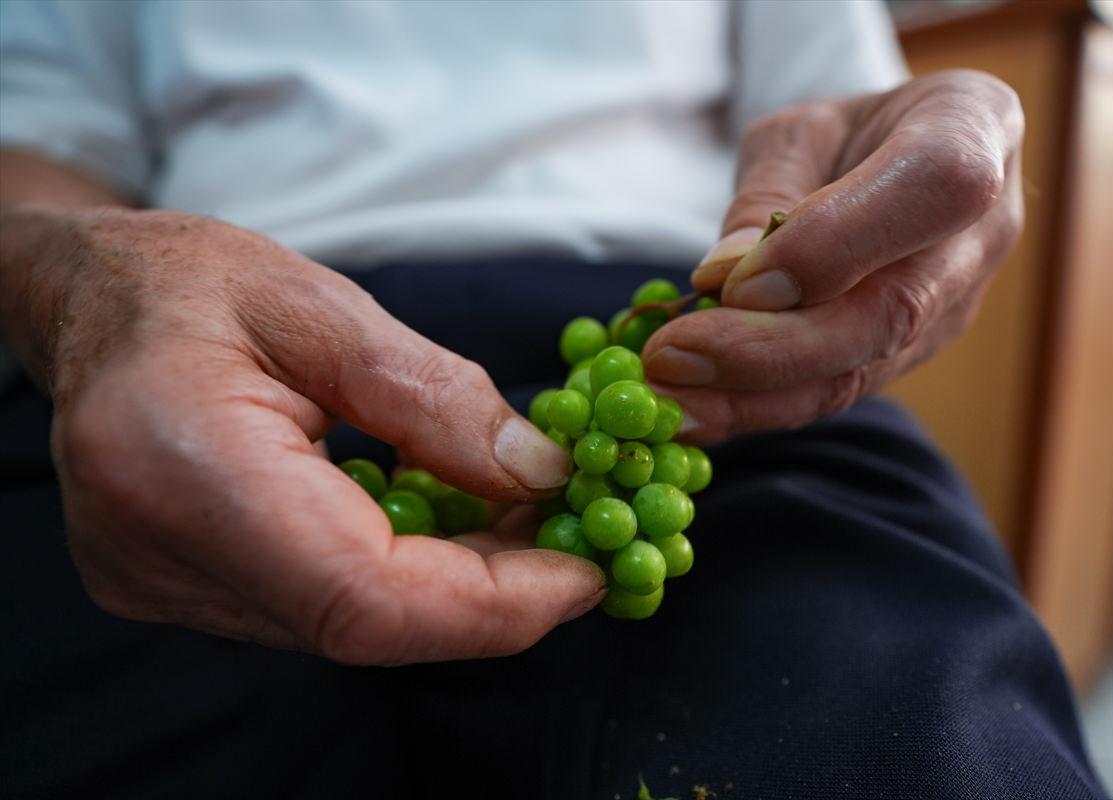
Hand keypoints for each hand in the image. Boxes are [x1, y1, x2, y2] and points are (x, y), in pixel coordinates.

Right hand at [2, 207, 602, 663]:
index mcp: (180, 463)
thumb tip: (539, 476)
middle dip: (491, 592)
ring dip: (451, 586)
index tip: (583, 572)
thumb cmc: (187, 281)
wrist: (86, 302)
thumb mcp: (323, 303)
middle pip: (363, 623)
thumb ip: (434, 396)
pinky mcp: (175, 591)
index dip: (492, 603)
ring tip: (515, 515)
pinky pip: (316, 608)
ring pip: (346, 627)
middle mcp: (156, 553)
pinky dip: (398, 576)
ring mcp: (158, 586)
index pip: (361, 594)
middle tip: (572, 534)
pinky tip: (441, 522)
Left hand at [642, 70, 1024, 443]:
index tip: (740, 280)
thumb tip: (723, 280)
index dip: (839, 240)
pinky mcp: (912, 358)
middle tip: (672, 357)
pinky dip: (756, 408)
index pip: (936, 186)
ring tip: (667, 400)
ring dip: (753, 396)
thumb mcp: (798, 132)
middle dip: (771, 348)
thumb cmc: (847, 133)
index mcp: (974, 127)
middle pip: (894, 310)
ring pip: (861, 370)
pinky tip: (691, 413)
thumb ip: (768, 196)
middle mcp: (984, 230)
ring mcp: (955, 306)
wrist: (896, 165)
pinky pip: (836, 393)